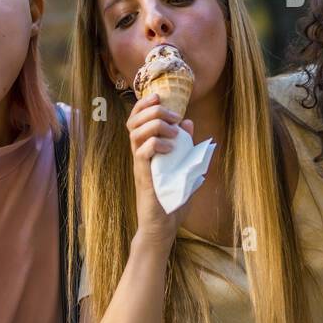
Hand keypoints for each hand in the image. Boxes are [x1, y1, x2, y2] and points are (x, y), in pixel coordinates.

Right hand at [126, 93, 195, 251]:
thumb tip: (189, 122)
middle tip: (173, 116)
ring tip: (174, 131)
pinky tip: (172, 148)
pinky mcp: (143, 176)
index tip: (159, 96)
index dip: (144, 105)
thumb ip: (185, 145)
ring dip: (156, 125)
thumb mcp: (183, 166)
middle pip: (133, 122)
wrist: (163, 226)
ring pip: (136, 133)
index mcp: (146, 150)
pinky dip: (157, 143)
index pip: (137, 120)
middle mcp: (139, 154)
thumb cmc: (171, 199)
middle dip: (152, 110)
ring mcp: (140, 165)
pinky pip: (143, 152)